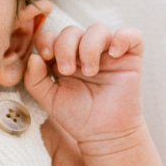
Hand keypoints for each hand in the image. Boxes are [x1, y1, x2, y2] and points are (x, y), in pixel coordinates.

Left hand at [23, 24, 146, 148]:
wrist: (104, 135)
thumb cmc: (77, 117)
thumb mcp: (50, 99)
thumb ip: (35, 80)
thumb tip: (33, 56)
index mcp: (64, 58)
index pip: (52, 36)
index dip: (46, 40)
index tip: (46, 56)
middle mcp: (85, 52)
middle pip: (72, 30)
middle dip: (66, 46)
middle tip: (67, 71)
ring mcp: (107, 53)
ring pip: (98, 29)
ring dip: (89, 46)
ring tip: (90, 71)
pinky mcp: (130, 58)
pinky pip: (132, 35)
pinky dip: (122, 38)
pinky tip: (113, 54)